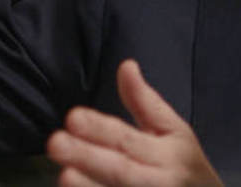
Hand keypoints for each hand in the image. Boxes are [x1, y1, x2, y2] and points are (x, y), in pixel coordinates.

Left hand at [47, 60, 222, 186]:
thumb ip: (144, 101)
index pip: (128, 139)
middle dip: (87, 156)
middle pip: (120, 170)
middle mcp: (158, 180)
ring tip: (64, 175)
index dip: (100, 129)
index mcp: (167, 152)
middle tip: (55, 143)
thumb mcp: (173, 130)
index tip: (73, 117)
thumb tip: (125, 65)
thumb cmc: (184, 164)